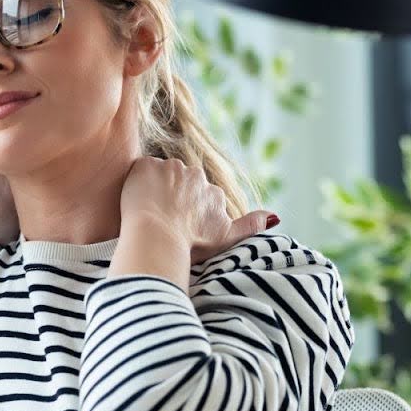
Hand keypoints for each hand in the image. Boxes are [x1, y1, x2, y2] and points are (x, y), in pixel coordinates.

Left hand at [118, 157, 277, 262]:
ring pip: (161, 175)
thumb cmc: (190, 244)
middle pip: (180, 182)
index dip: (187, 211)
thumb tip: (275, 217)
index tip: (178, 225)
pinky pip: (141, 169)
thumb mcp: (226, 239)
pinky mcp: (147, 166)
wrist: (157, 238)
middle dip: (172, 196)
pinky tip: (136, 201)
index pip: (199, 196)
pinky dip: (138, 182)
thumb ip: (250, 226)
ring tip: (148, 211)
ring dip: (154, 188)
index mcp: (213, 192)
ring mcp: (170, 168)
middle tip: (161, 219)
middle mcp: (195, 175)